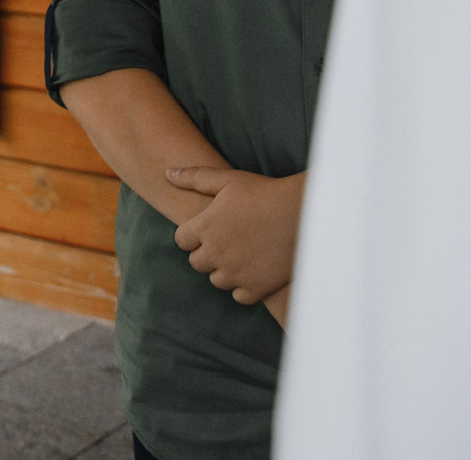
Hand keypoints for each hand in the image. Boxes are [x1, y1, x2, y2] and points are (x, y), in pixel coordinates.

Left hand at [168, 166, 303, 302]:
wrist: (303, 213)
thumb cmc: (264, 193)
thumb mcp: (227, 179)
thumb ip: (194, 177)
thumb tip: (168, 174)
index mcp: (204, 227)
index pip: (181, 240)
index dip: (193, 235)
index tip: (209, 229)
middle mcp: (215, 253)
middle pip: (197, 262)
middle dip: (207, 252)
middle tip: (227, 241)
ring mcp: (236, 272)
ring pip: (217, 280)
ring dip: (224, 270)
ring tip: (241, 255)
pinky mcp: (257, 287)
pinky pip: (239, 296)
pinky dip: (243, 287)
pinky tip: (254, 271)